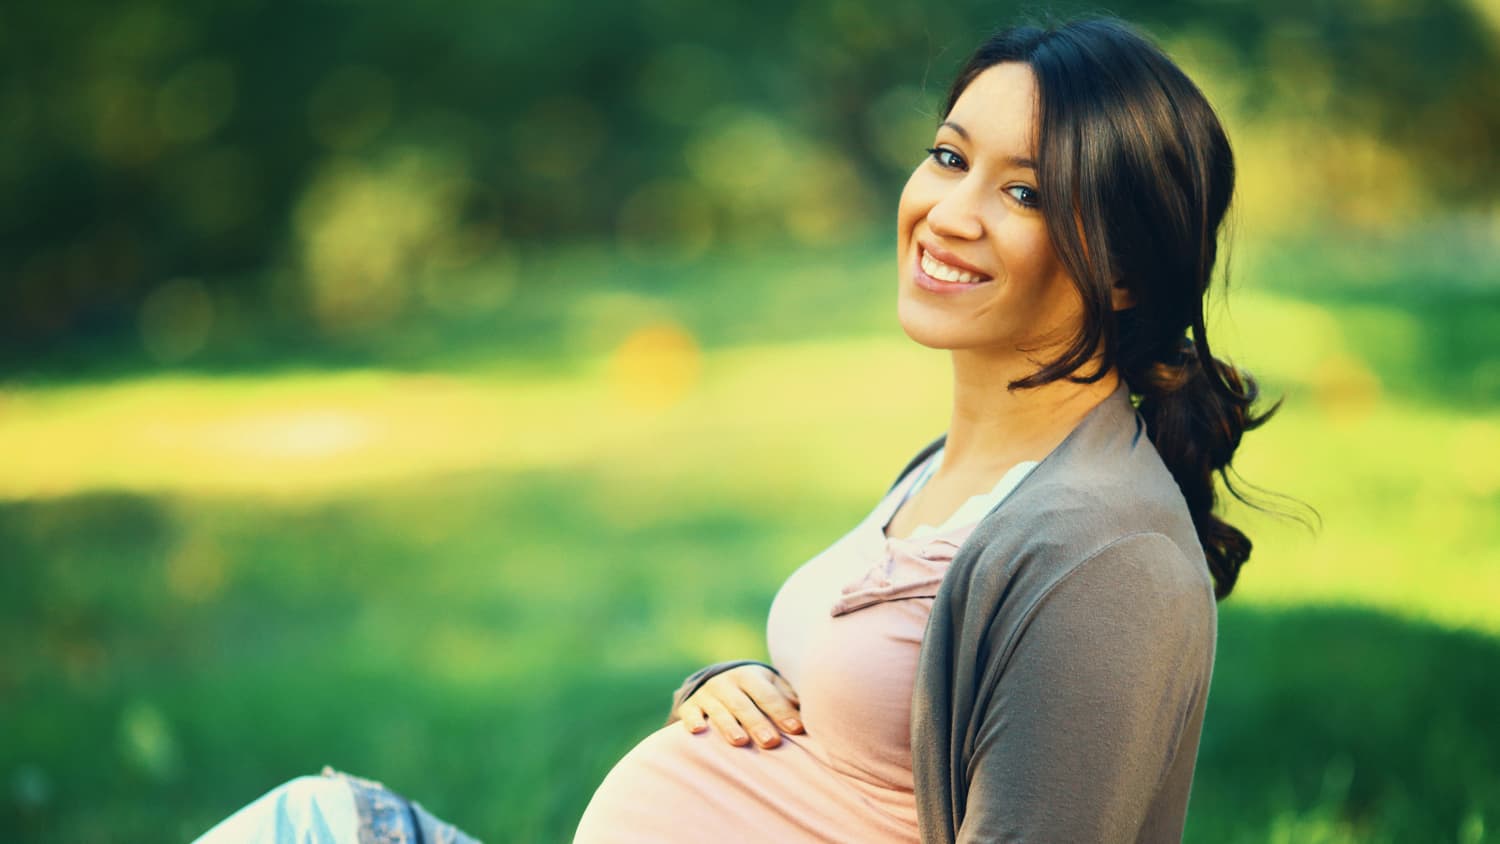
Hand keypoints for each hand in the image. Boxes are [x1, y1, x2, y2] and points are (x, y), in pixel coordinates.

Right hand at [677, 664, 803, 747]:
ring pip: (719, 710)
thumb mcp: (770, 686)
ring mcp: (707, 694)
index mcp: (750, 676)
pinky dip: (692, 720)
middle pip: (744, 705)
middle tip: (771, 742)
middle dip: (757, 723)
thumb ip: (788, 698)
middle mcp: (727, 682)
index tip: (796, 729)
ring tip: (740, 742)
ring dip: (729, 725)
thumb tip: (813, 711)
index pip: (767, 694)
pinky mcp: (689, 706)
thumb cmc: (754, 691)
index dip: (782, 711)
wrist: (716, 683)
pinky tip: (698, 730)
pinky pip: (689, 713)